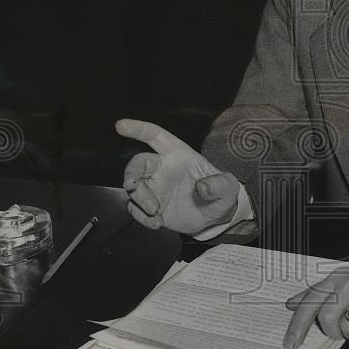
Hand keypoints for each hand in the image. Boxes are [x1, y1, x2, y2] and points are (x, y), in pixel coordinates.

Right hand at [117, 118, 240, 234]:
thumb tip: (203, 187)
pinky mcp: (151, 207)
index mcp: (178, 154)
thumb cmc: (220, 193)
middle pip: (137, 163)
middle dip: (130, 173)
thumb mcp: (228, 187)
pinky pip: (136, 209)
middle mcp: (162, 168)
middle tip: (132, 186)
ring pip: (133, 188)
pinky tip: (156, 223)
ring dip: (139, 200)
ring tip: (155, 212)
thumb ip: (220, 184)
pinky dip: (141, 217)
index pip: (156, 136)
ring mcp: (155, 188)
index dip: (139, 129)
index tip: (121, 125)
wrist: (214, 217)